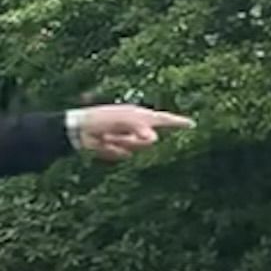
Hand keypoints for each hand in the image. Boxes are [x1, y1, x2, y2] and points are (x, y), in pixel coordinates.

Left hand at [73, 104, 192, 162]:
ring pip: (137, 149)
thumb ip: (140, 128)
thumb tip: (153, 138)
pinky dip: (113, 151)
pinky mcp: (119, 149)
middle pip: (148, 140)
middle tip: (112, 135)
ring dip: (122, 144)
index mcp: (139, 115)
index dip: (178, 122)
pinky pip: (124, 155)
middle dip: (132, 140)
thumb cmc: (101, 119)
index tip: (191, 124)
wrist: (79, 129)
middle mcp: (136, 127)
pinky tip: (102, 144)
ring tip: (107, 137)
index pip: (163, 119)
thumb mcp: (122, 120)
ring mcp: (128, 138)